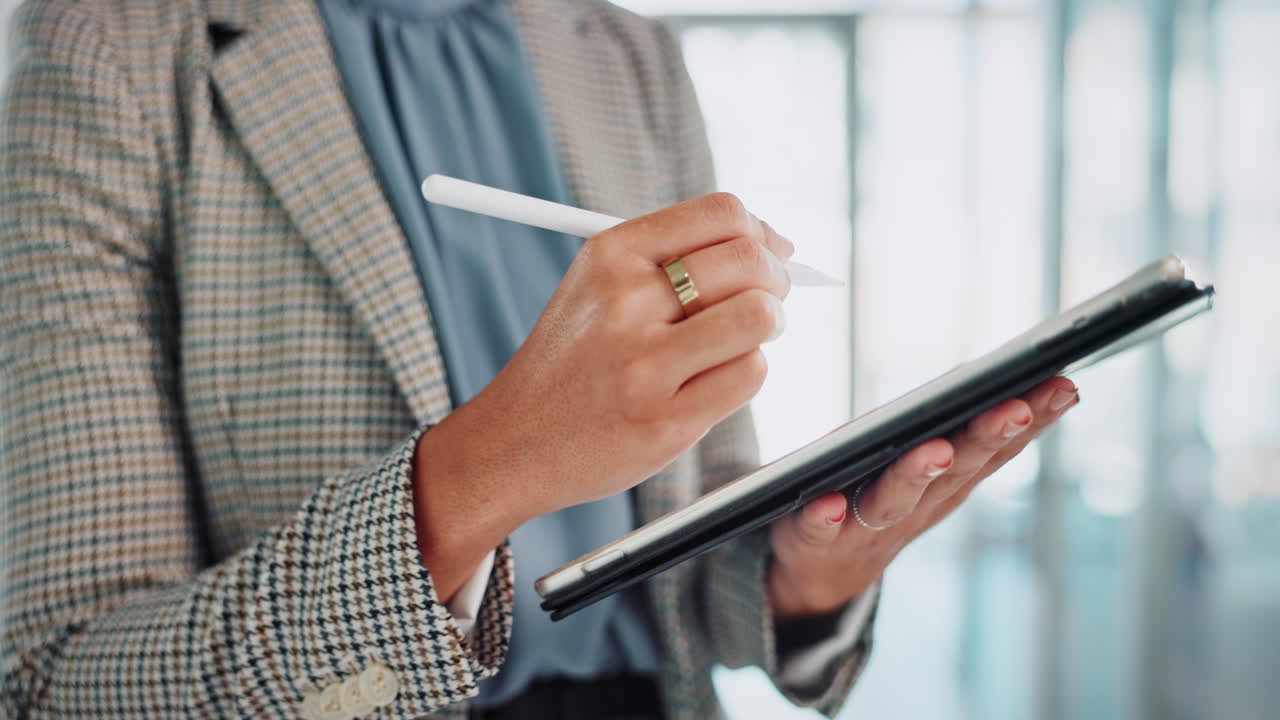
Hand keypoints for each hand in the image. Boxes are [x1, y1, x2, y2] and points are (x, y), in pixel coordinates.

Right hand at [414, 193, 793, 598]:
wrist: (514, 442)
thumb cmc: (573, 362)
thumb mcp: (598, 287)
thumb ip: (673, 258)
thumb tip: (774, 244)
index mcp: (610, 255)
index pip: (722, 214)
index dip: (762, 235)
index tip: (770, 255)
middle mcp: (624, 301)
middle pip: (749, 262)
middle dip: (776, 282)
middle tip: (768, 303)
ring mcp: (644, 364)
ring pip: (758, 317)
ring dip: (768, 328)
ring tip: (742, 341)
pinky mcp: (666, 421)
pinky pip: (749, 374)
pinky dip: (746, 372)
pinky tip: (715, 379)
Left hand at [767, 376, 1080, 617]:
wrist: (825, 572)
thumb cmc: (884, 497)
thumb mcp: (930, 466)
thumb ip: (965, 432)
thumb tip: (1016, 377)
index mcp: (947, 480)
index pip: (995, 446)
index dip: (1031, 418)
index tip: (1063, 384)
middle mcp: (916, 504)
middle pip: (955, 468)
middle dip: (986, 437)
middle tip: (1015, 408)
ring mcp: (866, 525)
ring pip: (894, 500)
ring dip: (916, 474)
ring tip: (936, 450)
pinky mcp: (815, 539)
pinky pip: (819, 530)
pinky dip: (825, 518)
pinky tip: (829, 503)